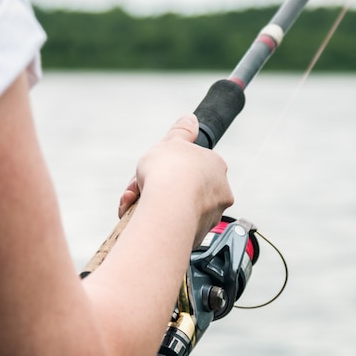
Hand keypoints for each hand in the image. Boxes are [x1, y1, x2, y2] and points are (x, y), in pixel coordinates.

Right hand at [119, 113, 233, 245]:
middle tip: (138, 188)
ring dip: (152, 205)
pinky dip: (156, 222)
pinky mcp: (198, 235)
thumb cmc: (169, 172)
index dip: (168, 167)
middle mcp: (219, 191)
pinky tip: (141, 218)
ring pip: (176, 208)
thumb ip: (181, 131)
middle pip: (183, 188)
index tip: (155, 170)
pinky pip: (172, 227)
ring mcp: (210, 215)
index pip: (191, 166)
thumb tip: (191, 119)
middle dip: (157, 188)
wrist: (166, 207)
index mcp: (216, 166)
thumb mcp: (171, 142)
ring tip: (135, 204)